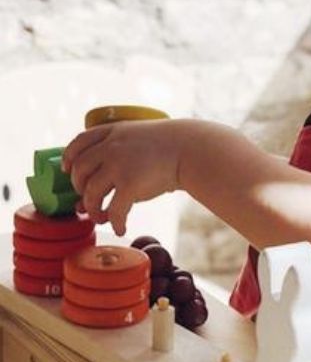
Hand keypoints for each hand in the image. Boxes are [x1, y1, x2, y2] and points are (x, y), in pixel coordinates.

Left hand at [61, 119, 185, 235]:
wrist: (191, 149)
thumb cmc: (172, 146)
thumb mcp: (141, 136)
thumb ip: (121, 151)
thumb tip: (109, 174)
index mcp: (113, 132)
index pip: (78, 142)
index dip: (69, 158)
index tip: (68, 169)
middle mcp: (110, 147)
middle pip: (80, 170)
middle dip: (79, 188)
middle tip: (88, 200)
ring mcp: (118, 166)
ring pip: (91, 194)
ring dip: (93, 210)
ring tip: (101, 218)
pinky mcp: (130, 185)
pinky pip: (114, 210)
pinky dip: (115, 222)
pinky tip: (121, 228)